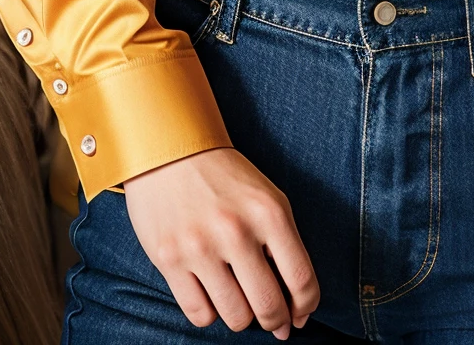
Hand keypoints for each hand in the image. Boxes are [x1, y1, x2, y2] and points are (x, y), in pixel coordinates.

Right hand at [124, 147, 319, 336]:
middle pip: (269, 307)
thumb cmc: (225, 179)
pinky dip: (210, 312)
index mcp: (269, 213)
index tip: (300, 315)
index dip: (305, 307)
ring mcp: (200, 247)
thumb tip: (295, 306)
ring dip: (242, 316)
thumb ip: (284, 245)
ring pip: (235, 318)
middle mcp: (236, 231)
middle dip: (276, 321)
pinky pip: (200, 315)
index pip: (301, 279)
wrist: (171, 151)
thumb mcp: (266, 198)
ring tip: (238, 298)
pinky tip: (211, 293)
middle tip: (273, 320)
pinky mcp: (169, 260)